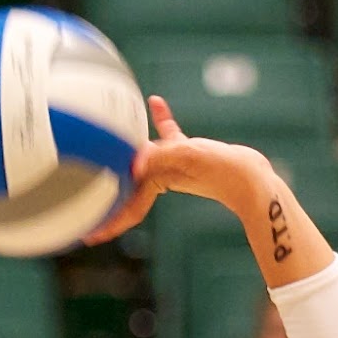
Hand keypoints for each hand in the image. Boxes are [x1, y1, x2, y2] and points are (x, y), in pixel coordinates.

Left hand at [85, 95, 272, 244]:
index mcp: (156, 180)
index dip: (107, 219)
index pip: (125, 203)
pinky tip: (156, 102)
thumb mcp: (188, 159)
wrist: (253, 177)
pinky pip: (170, 134)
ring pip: (145, 155)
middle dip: (107, 192)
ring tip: (110, 137)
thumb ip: (161, 157)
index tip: (88, 236)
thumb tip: (134, 162)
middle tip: (85, 201)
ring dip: (128, 147)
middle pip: (128, 183)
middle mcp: (162, 174)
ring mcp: (175, 163)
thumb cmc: (222, 172)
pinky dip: (162, 119)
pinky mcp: (189, 151)